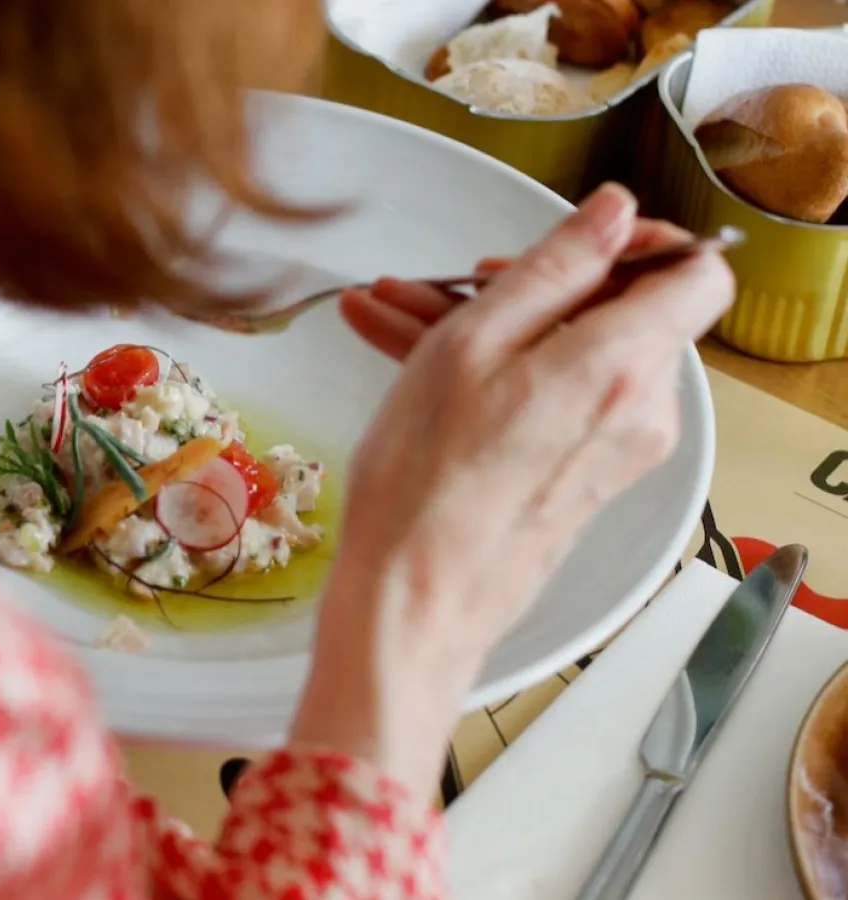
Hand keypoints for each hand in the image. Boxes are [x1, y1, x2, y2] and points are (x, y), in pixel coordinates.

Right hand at [289, 183, 733, 799]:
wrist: (413, 599)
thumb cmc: (427, 483)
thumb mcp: (474, 343)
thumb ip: (554, 266)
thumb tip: (613, 213)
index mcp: (622, 364)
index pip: (697, 272)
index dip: (643, 240)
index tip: (576, 239)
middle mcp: (637, 410)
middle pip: (611, 312)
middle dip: (524, 284)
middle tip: (446, 283)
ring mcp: (612, 449)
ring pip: (564, 354)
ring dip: (486, 327)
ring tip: (394, 319)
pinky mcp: (581, 476)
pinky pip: (549, 399)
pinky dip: (493, 374)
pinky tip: (407, 358)